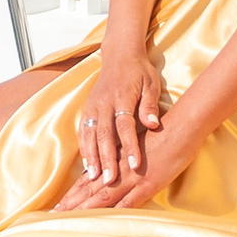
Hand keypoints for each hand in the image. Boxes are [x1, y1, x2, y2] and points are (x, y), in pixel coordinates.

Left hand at [54, 113, 193, 213]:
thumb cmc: (161, 132)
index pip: (88, 179)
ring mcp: (133, 178)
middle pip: (89, 189)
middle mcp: (119, 170)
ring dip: (83, 209)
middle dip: (70, 203)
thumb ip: (123, 155)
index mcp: (115, 160)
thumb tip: (112, 167)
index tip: (57, 204)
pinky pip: (129, 202)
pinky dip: (114, 212)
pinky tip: (102, 221)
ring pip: (103, 196)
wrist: (182, 126)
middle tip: (52, 215)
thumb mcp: (138, 143)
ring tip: (66, 219)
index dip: (72, 192)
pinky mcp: (148, 184)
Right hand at [68, 48, 168, 192]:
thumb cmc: (139, 71)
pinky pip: (83, 132)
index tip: (135, 165)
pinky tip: (87, 165)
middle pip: (103, 134)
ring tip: (94, 178)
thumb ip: (149, 105)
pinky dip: (84, 149)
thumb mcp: (151, 84)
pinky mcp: (87, 109)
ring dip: (91, 157)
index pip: (125, 125)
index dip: (130, 146)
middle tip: (110, 181)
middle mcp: (103, 102)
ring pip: (89, 135)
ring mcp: (92, 106)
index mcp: (121, 96)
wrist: (119, 55)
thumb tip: (153, 124)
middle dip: (107, 159)